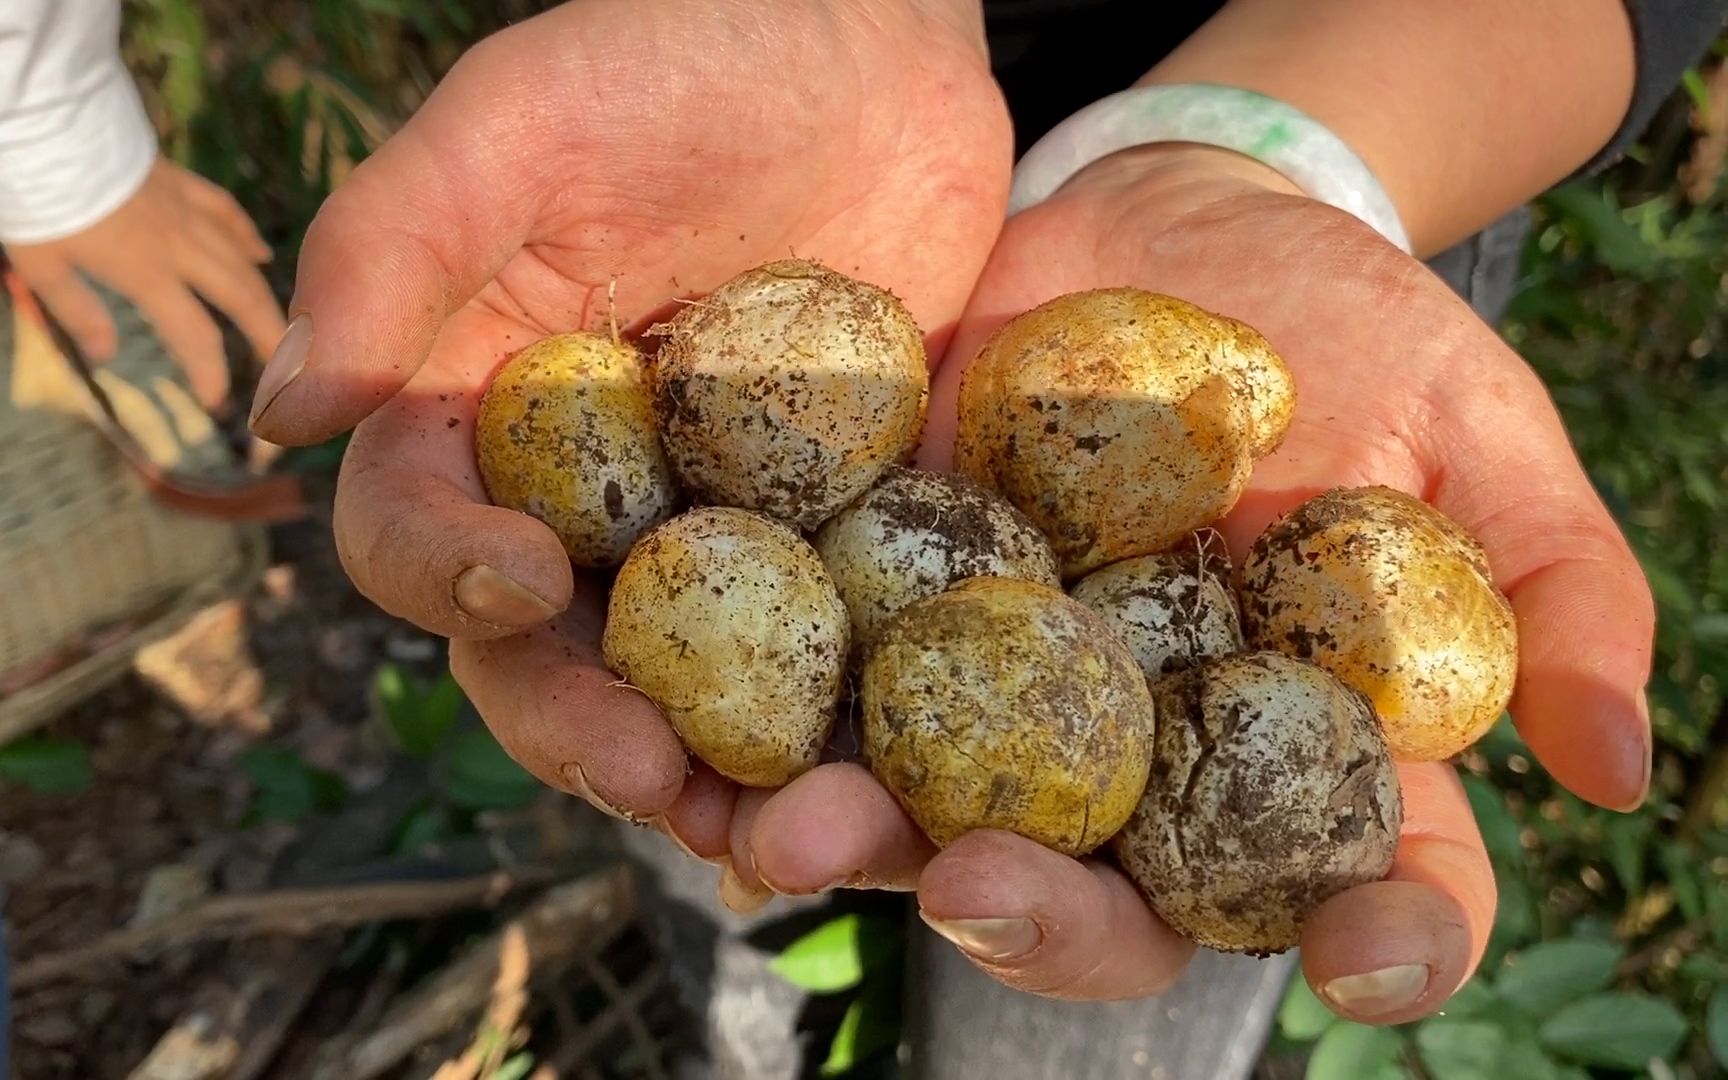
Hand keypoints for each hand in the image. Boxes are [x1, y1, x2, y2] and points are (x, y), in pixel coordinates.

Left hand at [6, 157, 283, 408]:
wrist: (50, 129)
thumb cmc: (42, 200)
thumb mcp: (41, 264)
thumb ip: (77, 311)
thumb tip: (105, 356)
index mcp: (146, 273)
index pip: (193, 334)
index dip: (210, 372)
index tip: (217, 402)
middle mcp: (180, 247)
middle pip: (240, 298)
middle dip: (268, 336)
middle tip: (286, 367)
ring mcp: (186, 212)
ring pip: (242, 259)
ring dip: (266, 296)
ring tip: (281, 325)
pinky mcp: (181, 183)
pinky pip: (225, 212)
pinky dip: (246, 236)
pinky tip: (261, 253)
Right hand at [249, 0, 1010, 865]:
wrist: (869, 38)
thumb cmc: (678, 52)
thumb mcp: (522, 119)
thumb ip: (391, 246)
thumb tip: (282, 413)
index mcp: (477, 416)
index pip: (417, 534)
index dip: (447, 577)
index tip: (520, 580)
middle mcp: (582, 497)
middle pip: (547, 652)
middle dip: (585, 725)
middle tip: (650, 777)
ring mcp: (715, 528)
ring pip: (686, 686)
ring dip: (716, 771)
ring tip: (773, 833)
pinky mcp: (837, 533)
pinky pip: (829, 652)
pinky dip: (845, 725)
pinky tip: (882, 777)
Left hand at [734, 145, 1653, 1021]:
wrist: (1165, 221)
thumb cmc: (1344, 323)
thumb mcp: (1470, 427)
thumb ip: (1551, 586)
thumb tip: (1621, 770)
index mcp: (1291, 741)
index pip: (1355, 874)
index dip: (1375, 935)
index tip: (1372, 963)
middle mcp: (1139, 755)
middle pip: (1107, 889)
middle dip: (1044, 916)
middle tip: (977, 896)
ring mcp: (1002, 696)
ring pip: (933, 815)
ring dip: (857, 845)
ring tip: (783, 836)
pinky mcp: (888, 609)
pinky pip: (822, 686)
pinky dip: (756, 723)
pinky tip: (693, 736)